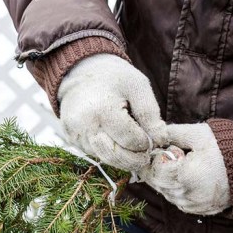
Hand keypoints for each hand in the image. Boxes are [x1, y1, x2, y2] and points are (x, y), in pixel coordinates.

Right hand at [58, 54, 166, 172]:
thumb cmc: (113, 79)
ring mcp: (75, 134)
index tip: (153, 139)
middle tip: (146, 153)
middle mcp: (85, 125)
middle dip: (135, 159)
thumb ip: (150, 113)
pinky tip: (116, 141)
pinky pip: (95, 154)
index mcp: (103, 109)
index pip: (130, 140)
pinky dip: (109, 152)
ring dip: (122, 159)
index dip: (146, 143)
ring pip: (104, 158)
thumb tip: (160, 140)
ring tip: (133, 149)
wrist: (80, 73)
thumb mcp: (138, 86)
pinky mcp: (72, 140)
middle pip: (115, 155)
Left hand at [140, 123, 230, 215]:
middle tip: (166, 158)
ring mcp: (197, 205)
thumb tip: (156, 133)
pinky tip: (186, 180)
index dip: (157, 159)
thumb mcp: (198, 133)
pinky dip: (179, 193)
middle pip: (160, 186)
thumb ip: (173, 133)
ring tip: (178, 167)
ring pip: (169, 196)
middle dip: (158, 171)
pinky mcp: (205, 209)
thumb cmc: (226, 145)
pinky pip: (182, 204)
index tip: (164, 150)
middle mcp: (189, 195)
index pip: (156, 172)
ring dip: (167, 183)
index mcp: (185, 176)